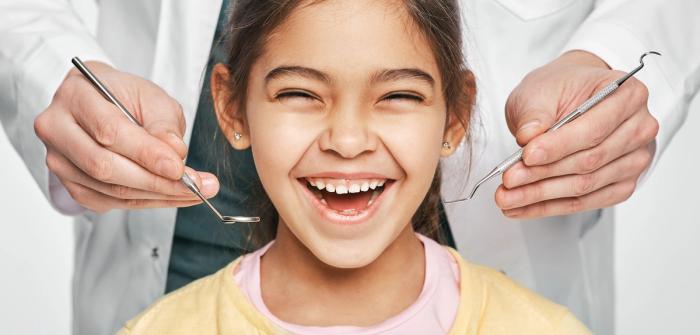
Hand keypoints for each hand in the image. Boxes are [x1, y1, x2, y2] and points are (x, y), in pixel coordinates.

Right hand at [34, 61, 218, 212]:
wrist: (99, 103)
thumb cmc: (124, 95)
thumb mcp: (150, 96)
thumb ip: (163, 124)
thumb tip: (175, 154)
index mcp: (75, 96)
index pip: (109, 131)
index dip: (146, 153)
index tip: (179, 168)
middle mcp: (57, 129)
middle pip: (105, 166)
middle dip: (156, 181)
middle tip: (196, 186)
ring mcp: (60, 160)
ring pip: (109, 189)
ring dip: (157, 196)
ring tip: (194, 192)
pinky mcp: (70, 183)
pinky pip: (109, 202)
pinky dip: (145, 202)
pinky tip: (172, 196)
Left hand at [495, 50, 658, 218]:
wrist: (569, 99)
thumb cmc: (560, 90)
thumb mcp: (540, 91)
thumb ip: (535, 113)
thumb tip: (528, 136)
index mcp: (628, 95)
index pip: (593, 129)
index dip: (559, 146)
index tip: (527, 155)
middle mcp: (639, 128)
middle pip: (590, 161)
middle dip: (543, 174)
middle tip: (509, 179)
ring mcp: (634, 160)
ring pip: (585, 186)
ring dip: (541, 196)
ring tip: (507, 197)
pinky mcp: (621, 184)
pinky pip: (585, 202)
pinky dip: (549, 207)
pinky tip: (522, 207)